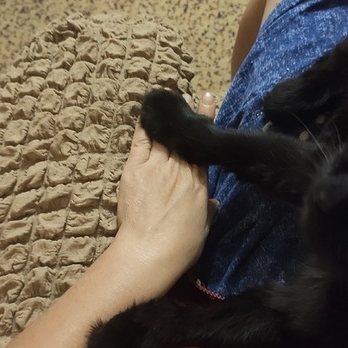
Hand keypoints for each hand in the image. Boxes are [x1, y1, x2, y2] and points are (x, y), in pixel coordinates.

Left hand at [114, 92, 217, 284]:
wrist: (151, 251)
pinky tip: (147, 113)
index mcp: (199, 182)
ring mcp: (156, 165)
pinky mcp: (135, 169)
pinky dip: (144, 126)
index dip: (206, 120)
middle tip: (188, 96)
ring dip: (167, 117)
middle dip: (187, 114)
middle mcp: (180, 168)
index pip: (202, 145)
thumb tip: (212, 202)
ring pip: (163, 133)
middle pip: (184, 135)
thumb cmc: (182, 245)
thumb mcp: (203, 226)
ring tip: (169, 100)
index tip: (208, 100)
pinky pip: (140, 141)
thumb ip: (208, 209)